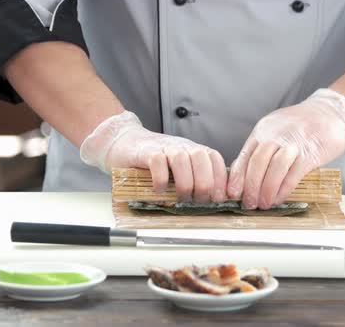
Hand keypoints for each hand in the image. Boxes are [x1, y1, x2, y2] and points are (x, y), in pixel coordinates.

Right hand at [80, 111, 226, 202]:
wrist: (123, 142)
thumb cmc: (153, 160)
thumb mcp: (178, 168)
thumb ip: (192, 178)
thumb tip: (211, 201)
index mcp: (193, 150)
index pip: (215, 159)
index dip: (221, 179)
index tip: (221, 198)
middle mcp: (182, 146)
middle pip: (202, 158)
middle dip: (204, 184)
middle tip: (198, 201)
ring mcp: (164, 147)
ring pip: (182, 160)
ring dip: (185, 183)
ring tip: (180, 198)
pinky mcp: (146, 152)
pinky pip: (157, 162)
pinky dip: (161, 179)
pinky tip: (159, 191)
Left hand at [227, 89, 344, 209]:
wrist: (333, 112)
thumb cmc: (303, 124)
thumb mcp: (276, 129)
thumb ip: (262, 147)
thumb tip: (248, 175)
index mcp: (263, 130)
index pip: (245, 154)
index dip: (237, 176)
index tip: (232, 192)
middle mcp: (276, 134)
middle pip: (257, 162)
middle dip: (250, 187)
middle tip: (249, 203)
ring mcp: (294, 142)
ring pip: (274, 168)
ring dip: (266, 190)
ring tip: (264, 204)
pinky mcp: (311, 152)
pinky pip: (293, 174)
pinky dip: (284, 189)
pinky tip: (279, 198)